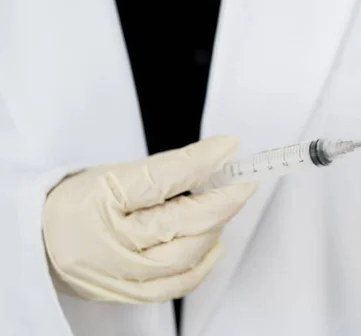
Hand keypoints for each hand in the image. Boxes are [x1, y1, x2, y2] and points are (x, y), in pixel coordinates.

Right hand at [42, 135, 256, 302]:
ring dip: (215, 228)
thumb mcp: (113, 174)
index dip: (201, 161)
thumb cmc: (76, 204)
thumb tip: (215, 160)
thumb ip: (166, 171)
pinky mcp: (129, 293)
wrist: (41, 242)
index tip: (229, 147)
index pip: (161, 177)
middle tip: (241, 183)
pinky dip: (204, 262)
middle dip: (221, 201)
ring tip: (222, 209)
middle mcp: (110, 241)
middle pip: (180, 223)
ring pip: (185, 256)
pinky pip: (178, 285)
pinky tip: (213, 242)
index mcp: (100, 198)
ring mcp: (119, 273)